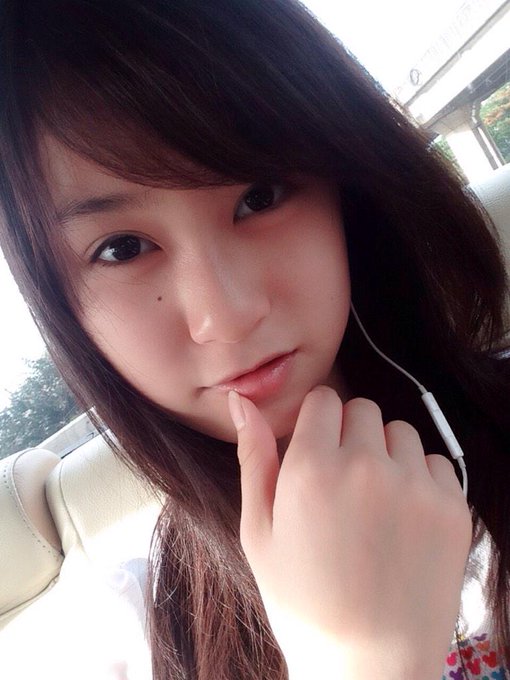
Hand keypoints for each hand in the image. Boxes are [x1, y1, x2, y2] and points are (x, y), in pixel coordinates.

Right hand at [228, 387, 471, 679]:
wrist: (369, 665)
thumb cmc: (304, 601)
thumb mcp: (259, 532)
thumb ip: (253, 458)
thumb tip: (241, 401)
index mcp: (311, 470)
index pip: (324, 399)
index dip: (317, 423)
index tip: (316, 451)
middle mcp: (366, 467)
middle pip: (362, 409)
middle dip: (349, 434)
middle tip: (342, 483)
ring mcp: (415, 486)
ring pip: (400, 431)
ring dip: (386, 453)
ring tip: (373, 501)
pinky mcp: (452, 508)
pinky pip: (436, 461)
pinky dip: (420, 478)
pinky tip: (403, 518)